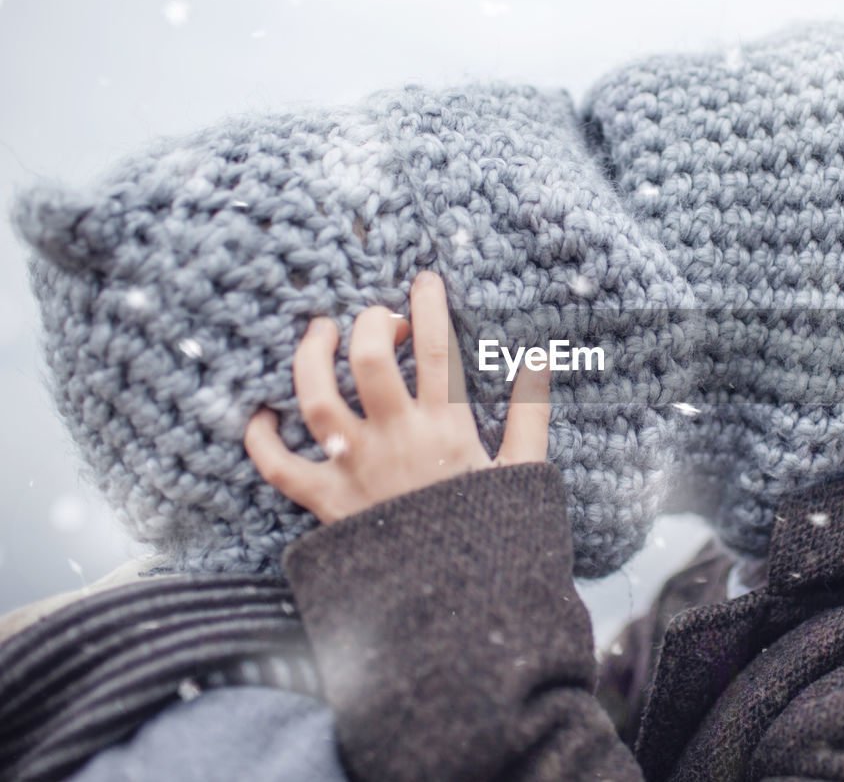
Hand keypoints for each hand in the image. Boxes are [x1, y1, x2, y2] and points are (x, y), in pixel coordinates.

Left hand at [244, 270, 550, 522]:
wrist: (457, 607)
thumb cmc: (494, 537)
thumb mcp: (523, 473)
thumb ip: (529, 414)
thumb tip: (536, 359)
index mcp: (445, 430)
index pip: (436, 350)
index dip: (428, 306)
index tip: (424, 281)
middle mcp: (394, 441)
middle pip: (368, 361)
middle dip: (369, 323)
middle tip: (378, 317)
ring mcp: (355, 471)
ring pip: (316, 400)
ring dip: (310, 357)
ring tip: (319, 332)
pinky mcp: (325, 503)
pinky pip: (278, 468)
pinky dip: (261, 440)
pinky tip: (263, 414)